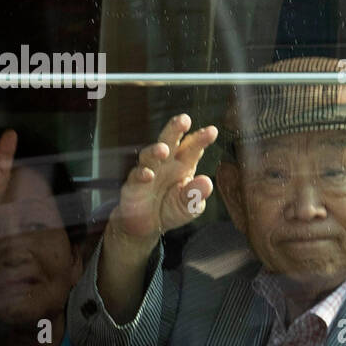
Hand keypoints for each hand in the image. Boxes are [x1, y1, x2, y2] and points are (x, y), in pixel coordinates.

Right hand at [108, 114, 217, 247]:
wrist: (147, 225)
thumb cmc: (171, 209)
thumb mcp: (189, 206)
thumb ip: (196, 195)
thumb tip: (207, 182)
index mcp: (184, 165)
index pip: (193, 148)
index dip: (201, 139)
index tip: (212, 131)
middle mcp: (166, 164)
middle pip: (170, 141)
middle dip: (176, 129)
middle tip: (184, 119)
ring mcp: (149, 170)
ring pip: (150, 154)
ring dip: (156, 150)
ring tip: (164, 150)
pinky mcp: (134, 184)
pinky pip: (137, 176)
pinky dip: (142, 174)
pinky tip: (148, 175)